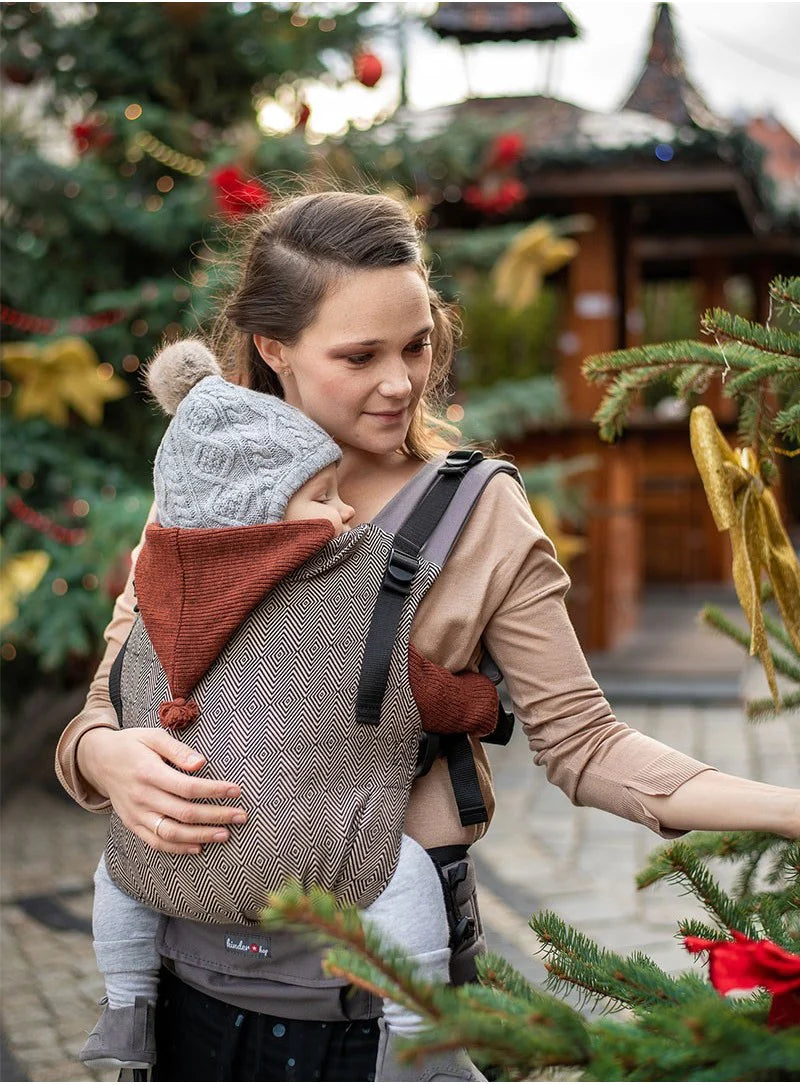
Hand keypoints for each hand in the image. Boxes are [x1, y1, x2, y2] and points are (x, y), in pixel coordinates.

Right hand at [78, 726, 246, 854]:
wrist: (98, 760)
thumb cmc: (133, 744)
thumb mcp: (153, 736)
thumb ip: (178, 750)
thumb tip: (201, 764)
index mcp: (149, 773)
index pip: (188, 787)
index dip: (214, 791)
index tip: (237, 791)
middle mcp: (142, 797)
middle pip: (184, 813)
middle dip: (216, 816)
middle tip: (241, 816)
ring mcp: (136, 814)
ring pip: (171, 833)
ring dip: (201, 836)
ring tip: (225, 834)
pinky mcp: (132, 824)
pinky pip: (156, 842)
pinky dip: (178, 848)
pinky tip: (199, 847)